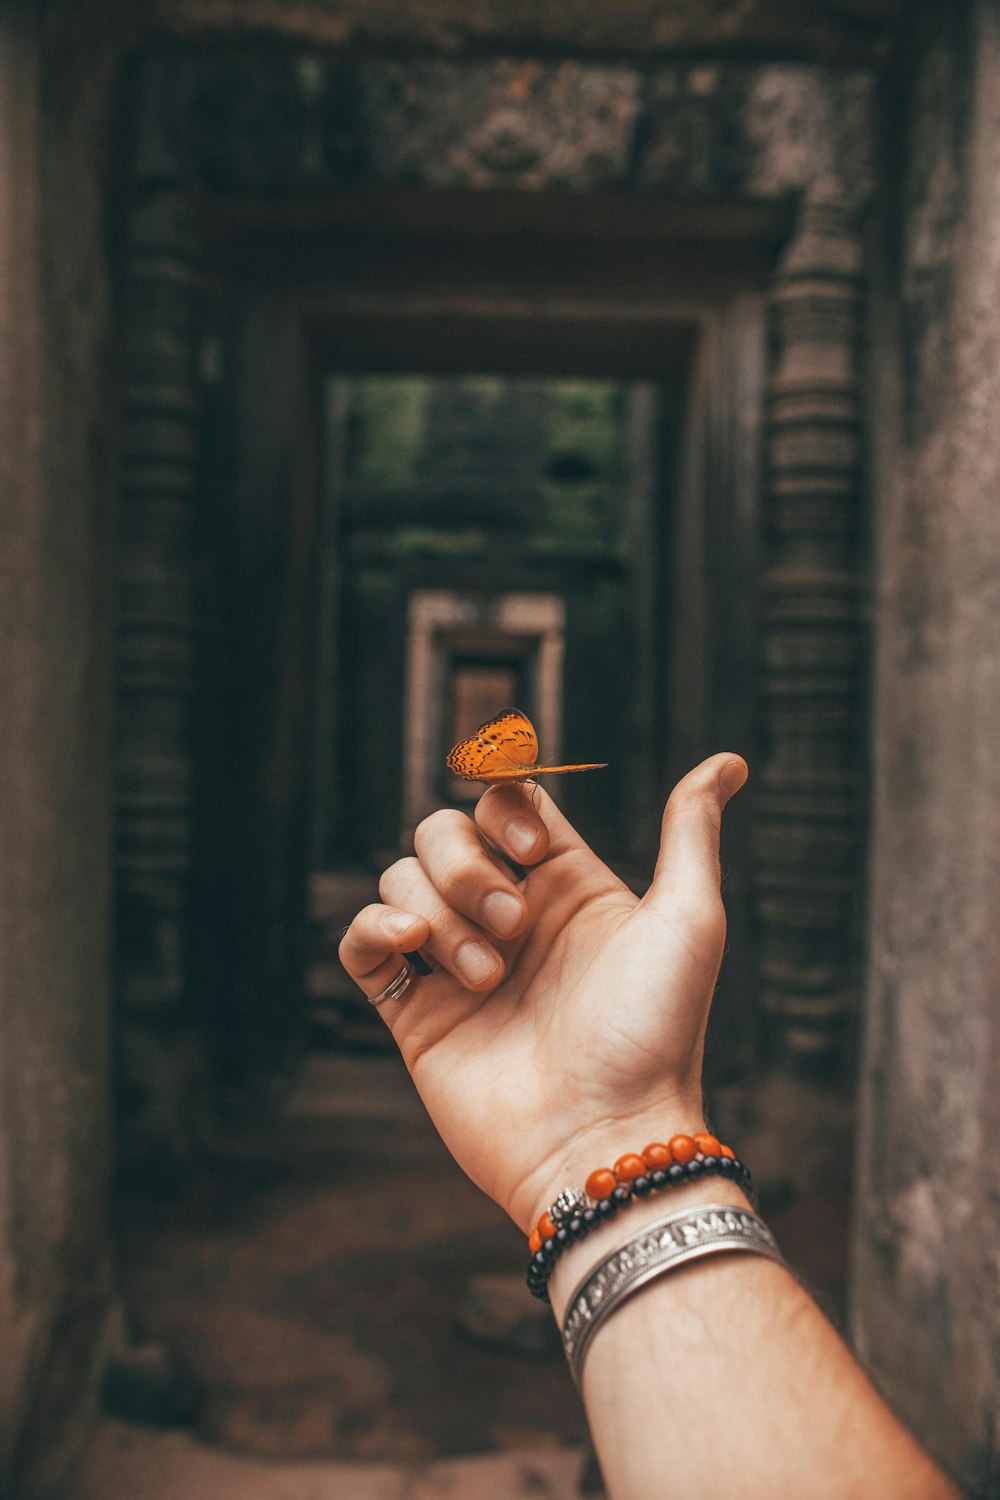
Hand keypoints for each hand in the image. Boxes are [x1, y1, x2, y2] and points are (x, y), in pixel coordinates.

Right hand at [339, 753, 747, 1234]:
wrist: (603, 1140)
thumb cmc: (655, 1033)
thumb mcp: (688, 919)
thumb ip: (690, 831)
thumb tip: (729, 762)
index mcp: (566, 889)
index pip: (506, 805)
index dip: (504, 809)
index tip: (533, 851)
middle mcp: (508, 919)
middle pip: (443, 833)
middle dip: (468, 867)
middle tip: (514, 931)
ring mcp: (457, 965)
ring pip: (402, 880)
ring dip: (438, 912)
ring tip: (486, 976)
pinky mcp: (415, 1014)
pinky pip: (362, 944)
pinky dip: (374, 928)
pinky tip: (413, 947)